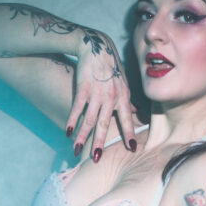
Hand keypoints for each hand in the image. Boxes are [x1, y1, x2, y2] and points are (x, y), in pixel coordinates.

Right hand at [66, 29, 136, 159]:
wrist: (97, 47)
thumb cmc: (112, 67)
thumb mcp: (124, 83)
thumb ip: (128, 101)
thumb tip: (136, 113)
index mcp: (123, 97)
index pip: (127, 119)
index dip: (129, 133)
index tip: (132, 148)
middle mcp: (110, 96)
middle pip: (104, 123)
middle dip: (100, 142)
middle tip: (96, 158)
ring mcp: (96, 92)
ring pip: (89, 118)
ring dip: (82, 136)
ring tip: (77, 151)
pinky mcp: (83, 88)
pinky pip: (77, 107)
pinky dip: (72, 120)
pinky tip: (68, 132)